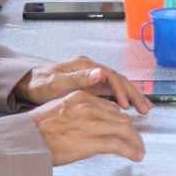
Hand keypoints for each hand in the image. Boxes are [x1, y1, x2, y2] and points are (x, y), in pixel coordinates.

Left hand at [15, 57, 151, 113]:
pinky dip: (122, 98)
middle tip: (146, 109)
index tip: (127, 105)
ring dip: (132, 96)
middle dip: (134, 94)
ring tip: (145, 109)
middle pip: (118, 79)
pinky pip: (111, 90)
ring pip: (117, 85)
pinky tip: (129, 108)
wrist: (29, 83)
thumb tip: (99, 73)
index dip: (121, 90)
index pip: (110, 75)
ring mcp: (92, 76)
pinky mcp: (91, 84)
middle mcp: (91, 68)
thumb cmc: (40, 84)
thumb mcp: (56, 82)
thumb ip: (78, 78)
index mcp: (84, 65)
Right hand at [30, 90, 146, 165]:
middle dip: (132, 132)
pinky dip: (131, 151)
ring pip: (125, 130)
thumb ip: (79, 111)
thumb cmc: (37, 129)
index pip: (111, 108)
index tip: (126, 130)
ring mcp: (91, 124)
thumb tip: (91, 121)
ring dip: (136, 142)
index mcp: (82, 97)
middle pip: (121, 118)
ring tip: (139, 151)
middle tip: (137, 143)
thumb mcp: (60, 109)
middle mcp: (89, 107)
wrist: (26, 140)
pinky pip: (119, 145)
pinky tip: (136, 156)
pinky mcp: (91, 142)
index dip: (122, 120)